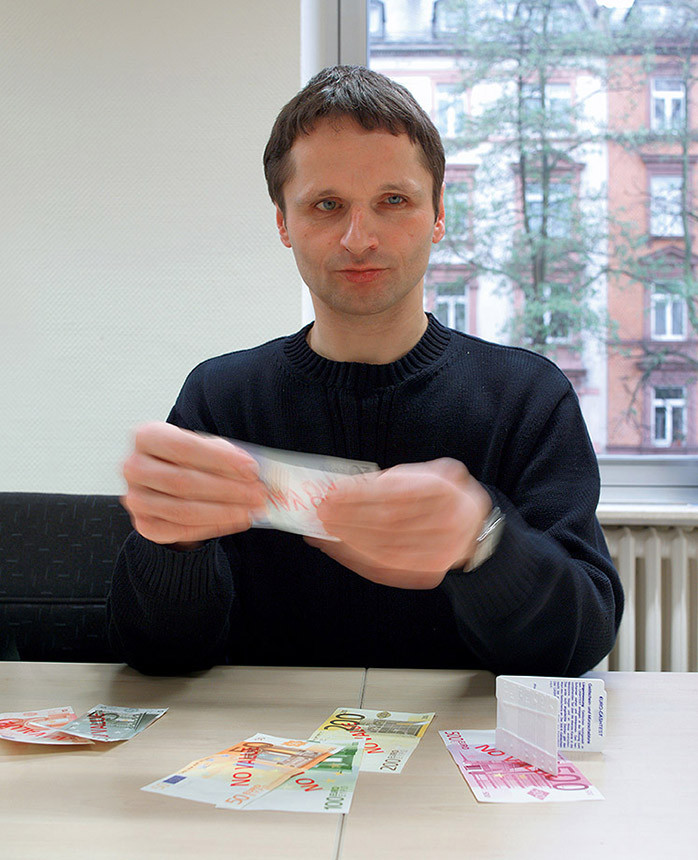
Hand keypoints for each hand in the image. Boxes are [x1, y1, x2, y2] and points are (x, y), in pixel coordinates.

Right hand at [121, 422, 266, 547]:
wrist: (166, 485)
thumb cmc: (189, 460)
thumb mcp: (204, 448)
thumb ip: (223, 454)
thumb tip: (251, 470)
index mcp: (147, 436)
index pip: (183, 447)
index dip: (219, 459)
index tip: (251, 469)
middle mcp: (134, 467)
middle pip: (183, 481)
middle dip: (227, 489)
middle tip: (258, 494)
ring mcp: (136, 499)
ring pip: (184, 510)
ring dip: (225, 511)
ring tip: (252, 509)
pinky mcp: (146, 525)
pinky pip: (183, 529)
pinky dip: (215, 525)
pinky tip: (238, 520)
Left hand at [307, 458, 491, 588]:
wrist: (478, 531)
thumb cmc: (447, 496)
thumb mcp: (437, 471)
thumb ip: (402, 474)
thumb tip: (358, 484)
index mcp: (447, 491)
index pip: (396, 494)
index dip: (361, 494)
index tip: (334, 491)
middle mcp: (446, 524)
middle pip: (387, 522)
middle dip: (348, 516)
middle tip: (322, 510)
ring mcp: (437, 554)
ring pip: (382, 549)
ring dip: (346, 539)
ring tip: (321, 528)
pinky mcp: (425, 575)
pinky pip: (383, 570)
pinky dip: (354, 559)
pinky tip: (336, 548)